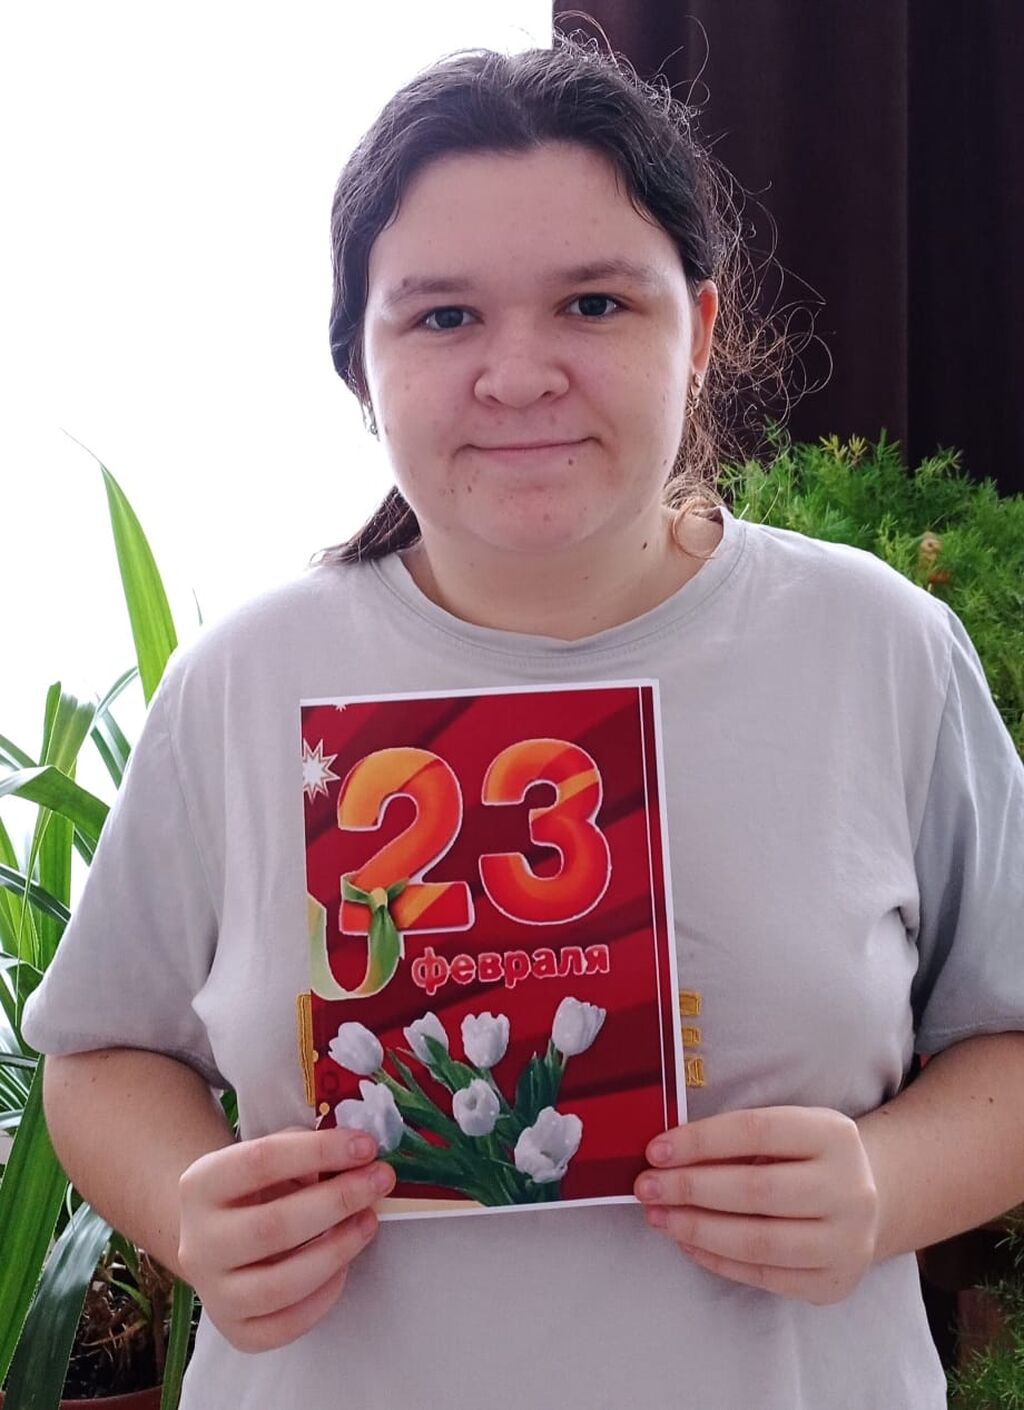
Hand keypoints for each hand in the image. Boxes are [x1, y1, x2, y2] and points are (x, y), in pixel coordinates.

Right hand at [177, 1124, 395, 1351]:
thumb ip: (304, 1150)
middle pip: (272, 1227)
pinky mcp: (236, 1331)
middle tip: (380, 1181)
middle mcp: (198, 1242)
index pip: (260, 1161)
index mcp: (200, 1185)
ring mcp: (214, 1293)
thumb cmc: (255, 1188)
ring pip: (279, 1284)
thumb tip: (358, 1157)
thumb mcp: (270, 1156)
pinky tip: (345, 1265)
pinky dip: (324, 1297)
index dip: (318, 1151)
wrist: (217, 1238)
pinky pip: (285, 1326)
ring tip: (369, 1222)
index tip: (366, 1146)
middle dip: (338, 1201)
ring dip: (337, 1250)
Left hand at [633, 1106, 878, 1304]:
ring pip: (759, 1241)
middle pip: (757, 1190)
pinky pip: (763, 1276)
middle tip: (646, 1187)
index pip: (756, 1131)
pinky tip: (687, 1242)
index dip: (701, 1140)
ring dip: (697, 1229)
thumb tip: (666, 1155)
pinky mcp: (833, 1283)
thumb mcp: (787, 1131)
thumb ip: (737, 1138)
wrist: (866, 1202)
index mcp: (834, 1135)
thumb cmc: (807, 1157)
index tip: (655, 1150)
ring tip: (659, 1217)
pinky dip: (717, 1260)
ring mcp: (846, 1241)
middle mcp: (850, 1188)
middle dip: (691, 1188)